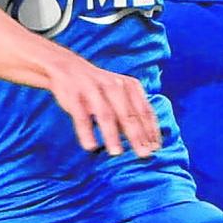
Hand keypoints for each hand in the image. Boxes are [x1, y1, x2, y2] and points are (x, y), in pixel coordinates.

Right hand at [44, 56, 161, 158]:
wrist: (67, 67)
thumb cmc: (98, 87)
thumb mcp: (119, 95)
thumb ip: (130, 113)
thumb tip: (145, 142)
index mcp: (130, 86)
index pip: (145, 111)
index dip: (151, 131)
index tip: (155, 148)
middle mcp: (114, 86)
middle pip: (128, 115)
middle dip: (137, 136)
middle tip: (144, 155)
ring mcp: (93, 89)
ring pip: (105, 115)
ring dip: (112, 135)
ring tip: (117, 153)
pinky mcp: (74, 94)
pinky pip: (81, 116)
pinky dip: (86, 132)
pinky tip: (90, 146)